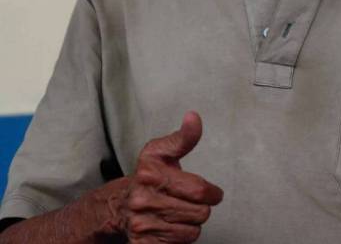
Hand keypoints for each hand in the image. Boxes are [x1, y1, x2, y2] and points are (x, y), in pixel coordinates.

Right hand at [115, 111, 223, 242]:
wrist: (118, 206)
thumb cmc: (149, 177)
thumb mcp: (162, 153)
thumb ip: (183, 138)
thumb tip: (194, 118)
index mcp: (150, 175)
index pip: (199, 190)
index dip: (213, 193)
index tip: (212, 193)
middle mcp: (142, 200)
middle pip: (199, 213)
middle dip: (201, 208)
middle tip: (191, 203)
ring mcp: (140, 224)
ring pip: (191, 231)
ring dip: (191, 224)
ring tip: (179, 214)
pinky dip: (179, 237)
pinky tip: (169, 226)